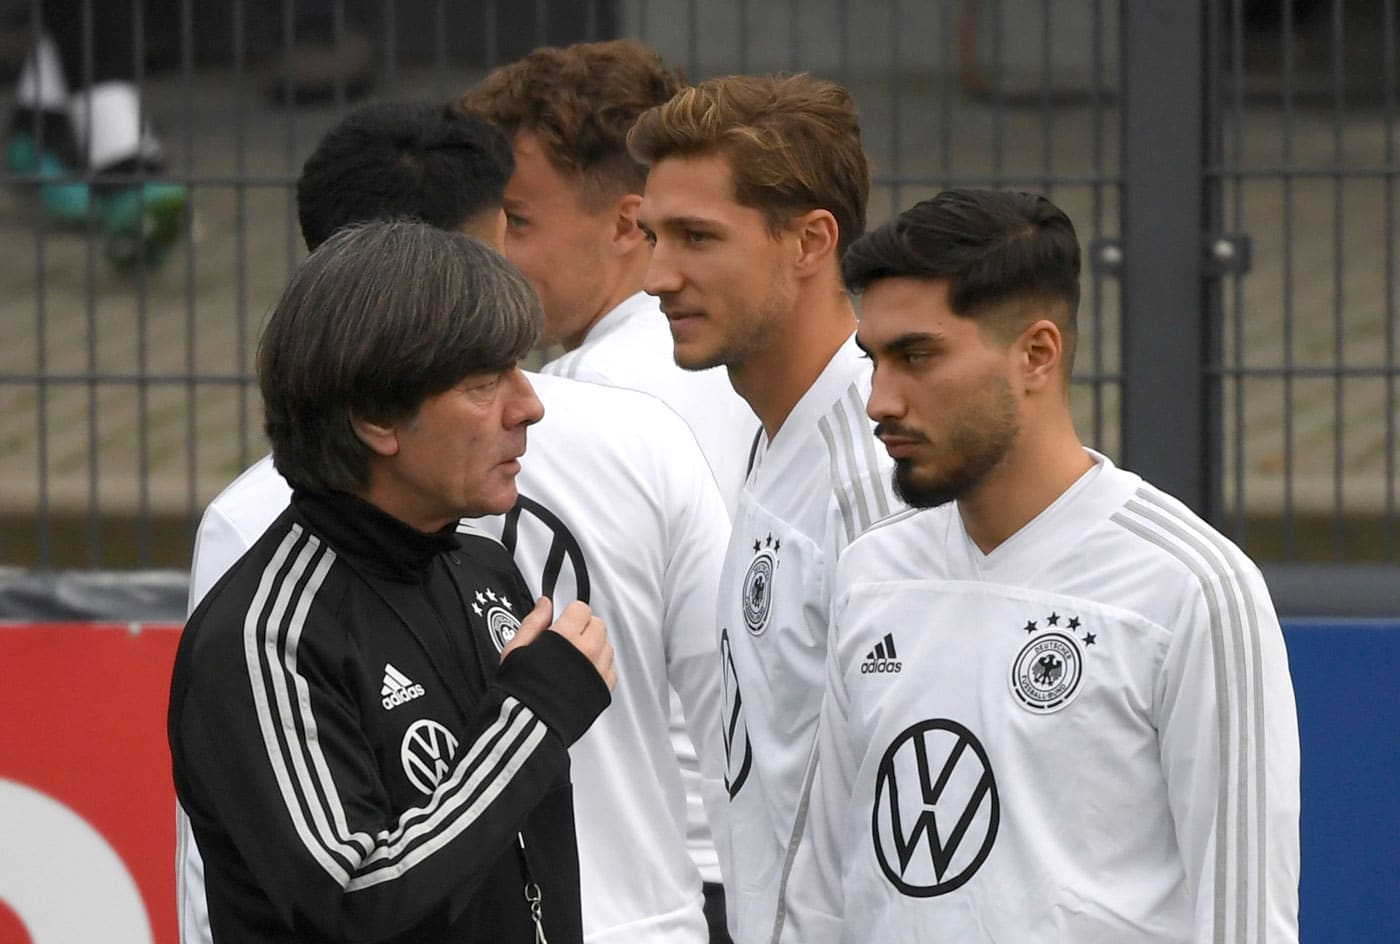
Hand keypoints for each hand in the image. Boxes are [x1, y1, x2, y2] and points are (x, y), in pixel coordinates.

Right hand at [502, 598, 616, 690]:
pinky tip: (582, 675)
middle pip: (598, 625)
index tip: (563, 623)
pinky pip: (611, 670)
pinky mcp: (604, 690)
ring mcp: (598, 671)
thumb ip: (534, 622)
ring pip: (607, 646)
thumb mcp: (516, 649)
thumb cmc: (519, 690)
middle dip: (584, 628)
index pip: (581, 609)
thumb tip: (545, 604)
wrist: (529, 726)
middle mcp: (587, 652)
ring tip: (574, 660)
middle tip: (568, 641)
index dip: (570, 614)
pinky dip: (600, 669)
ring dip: (595, 647)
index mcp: (565, 638)